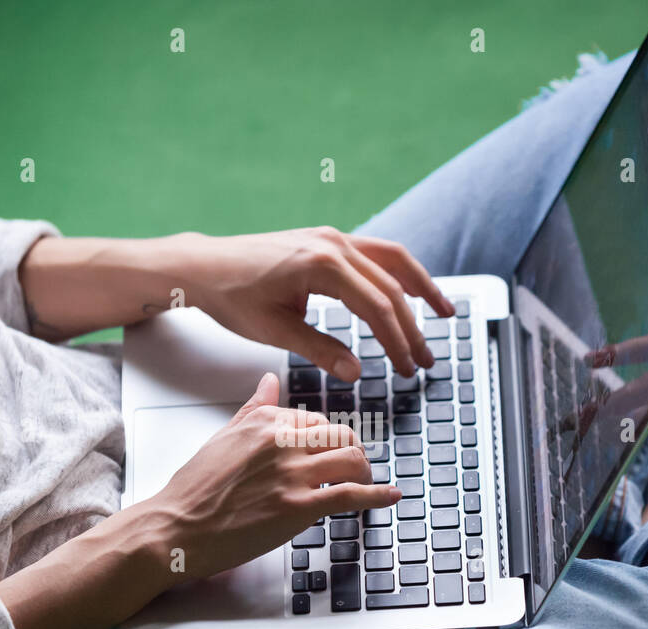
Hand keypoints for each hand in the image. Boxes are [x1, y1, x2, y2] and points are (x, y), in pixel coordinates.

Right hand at [146, 373, 400, 580]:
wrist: (176, 528)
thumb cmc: (194, 490)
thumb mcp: (223, 437)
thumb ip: (254, 408)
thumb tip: (270, 380)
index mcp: (265, 420)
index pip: (317, 420)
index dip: (327, 440)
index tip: (329, 454)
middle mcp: (282, 441)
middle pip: (342, 435)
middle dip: (351, 454)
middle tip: (350, 470)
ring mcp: (292, 473)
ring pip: (352, 460)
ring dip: (364, 474)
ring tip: (363, 485)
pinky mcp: (300, 506)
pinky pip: (352, 494)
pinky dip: (378, 496)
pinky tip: (391, 496)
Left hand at [179, 227, 453, 379]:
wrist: (203, 266)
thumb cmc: (231, 296)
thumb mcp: (275, 331)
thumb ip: (320, 351)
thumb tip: (356, 372)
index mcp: (322, 265)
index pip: (376, 308)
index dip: (397, 342)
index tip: (406, 369)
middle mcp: (333, 243)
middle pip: (391, 287)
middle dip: (412, 327)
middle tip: (425, 360)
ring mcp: (332, 237)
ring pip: (392, 260)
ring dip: (420, 288)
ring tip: (444, 313)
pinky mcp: (327, 240)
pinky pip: (375, 253)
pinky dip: (398, 273)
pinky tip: (409, 291)